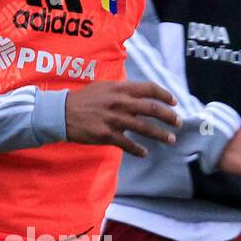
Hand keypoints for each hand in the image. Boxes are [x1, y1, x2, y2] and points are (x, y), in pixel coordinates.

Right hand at [65, 81, 181, 157]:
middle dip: (168, 116)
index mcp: (120, 89)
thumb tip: (141, 94)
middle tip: (178, 123)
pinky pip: (127, 144)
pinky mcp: (106, 135)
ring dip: (160, 134)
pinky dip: (138, 150)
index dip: (164, 95)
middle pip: (151, 109)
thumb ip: (123, 90)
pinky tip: (144, 153)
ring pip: (144, 128)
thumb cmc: (84, 99)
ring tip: (170, 139)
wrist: (62, 113)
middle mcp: (120, 103)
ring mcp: (114, 120)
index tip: (174, 102)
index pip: (149, 89)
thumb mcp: (104, 87)